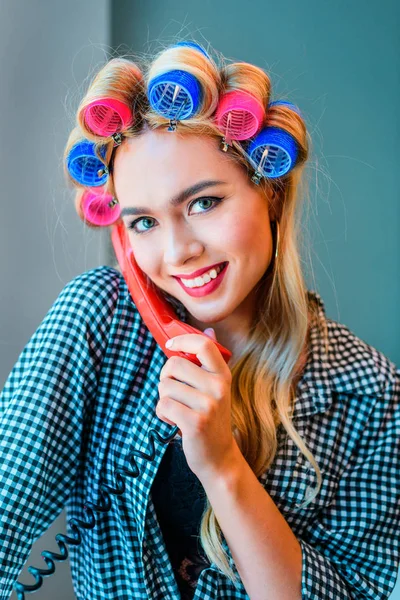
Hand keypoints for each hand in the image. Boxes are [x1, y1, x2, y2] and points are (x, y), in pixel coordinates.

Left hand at [156, 329, 237, 481]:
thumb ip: (208, 361)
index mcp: (223, 375)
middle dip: (165, 378)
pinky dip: (162, 414)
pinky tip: (174, 421)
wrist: (219, 457)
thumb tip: (209, 330)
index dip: (183, 339)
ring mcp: (208, 405)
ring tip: (178, 410)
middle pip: (174, 364)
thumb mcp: (215, 388)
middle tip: (175, 393)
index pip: (204, 344)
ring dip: (164, 399)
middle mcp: (218, 387)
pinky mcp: (195, 422)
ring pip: (165, 386)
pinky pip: (163, 405)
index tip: (171, 345)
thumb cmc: (211, 419)